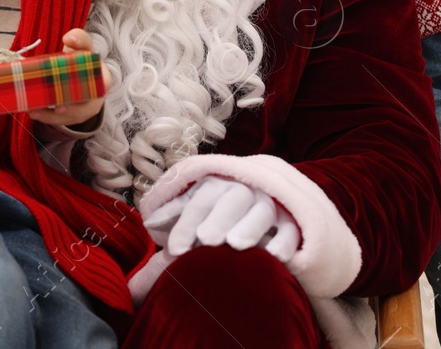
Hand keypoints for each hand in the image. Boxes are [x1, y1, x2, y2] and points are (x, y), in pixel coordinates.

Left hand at [28, 29, 107, 129]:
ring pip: (71, 117)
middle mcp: (97, 98)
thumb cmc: (81, 58)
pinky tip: (34, 112)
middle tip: (56, 108)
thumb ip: (79, 38)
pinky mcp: (73, 117)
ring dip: (52, 116)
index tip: (78, 87)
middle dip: (71, 109)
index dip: (90, 89)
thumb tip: (69, 38)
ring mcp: (86, 110)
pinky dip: (46, 117)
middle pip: (85, 107)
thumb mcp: (83, 46)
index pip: (101, 85)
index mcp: (103, 79)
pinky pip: (61, 121)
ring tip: (35, 110)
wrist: (78, 71)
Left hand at [144, 176, 300, 262]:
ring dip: (250, 225)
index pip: (201, 197)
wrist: (263, 218)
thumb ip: (172, 221)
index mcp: (219, 184)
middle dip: (218, 218)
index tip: (175, 250)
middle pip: (233, 197)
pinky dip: (284, 240)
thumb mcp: (194, 217)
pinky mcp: (294, 221)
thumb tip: (146, 230)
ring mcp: (272, 203)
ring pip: (263, 209)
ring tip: (236, 245)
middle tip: (206, 241)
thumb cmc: (217, 221)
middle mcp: (246, 189)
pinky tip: (274, 256)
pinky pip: (292, 228)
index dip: (186, 220)